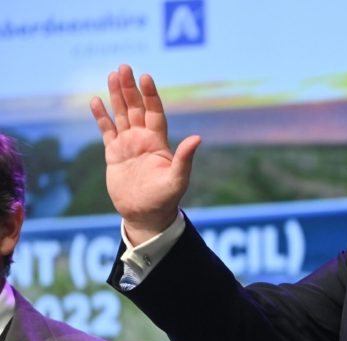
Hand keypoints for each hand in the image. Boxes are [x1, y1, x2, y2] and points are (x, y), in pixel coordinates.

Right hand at [90, 64, 200, 244]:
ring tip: (112, 75)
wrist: (145, 214)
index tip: (145, 77)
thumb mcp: (177, 179)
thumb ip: (184, 158)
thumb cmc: (165, 199)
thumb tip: (198, 138)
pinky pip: (106, 130)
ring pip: (121, 115)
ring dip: (116, 96)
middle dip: (130, 88)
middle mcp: (143, 139)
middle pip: (136, 108)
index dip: (150, 95)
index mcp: (158, 142)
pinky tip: (96, 100)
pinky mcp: (113, 154)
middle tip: (124, 67)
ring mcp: (128, 145)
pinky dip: (101, 116)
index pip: (154, 112)